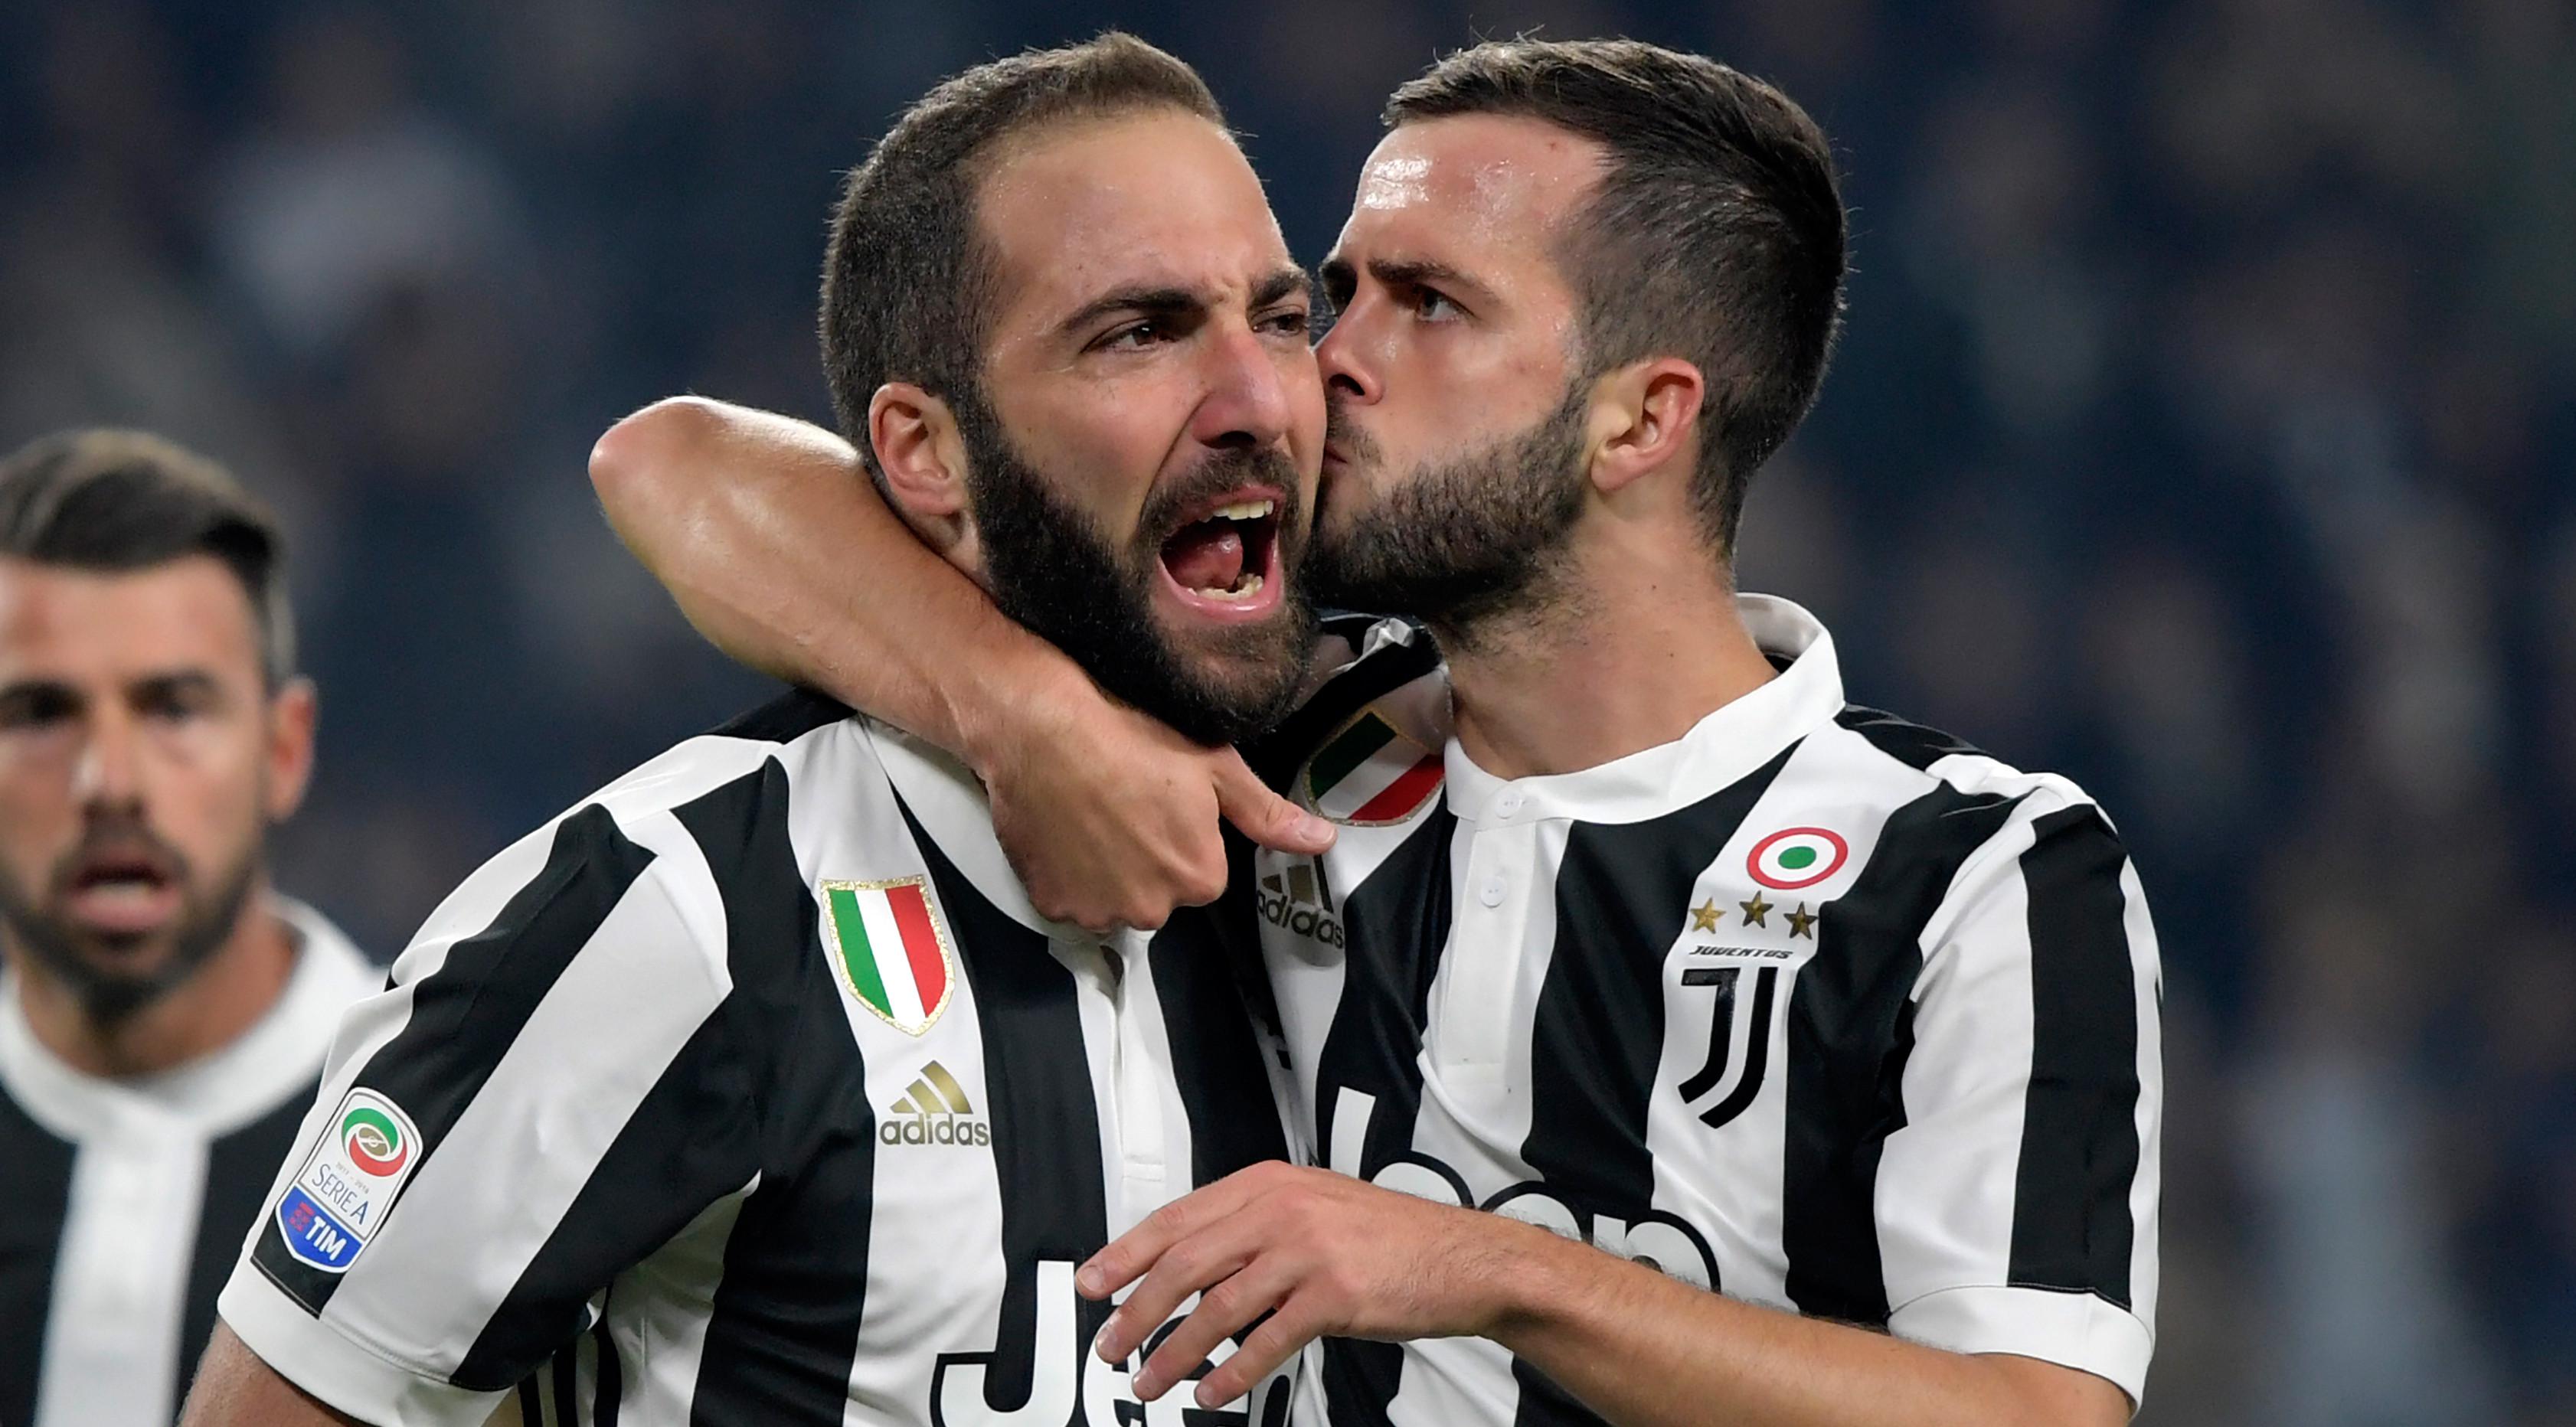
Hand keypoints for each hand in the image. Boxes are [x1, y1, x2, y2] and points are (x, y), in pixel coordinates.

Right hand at [969, 670, 1333, 932]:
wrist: (1041, 728)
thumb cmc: (1132, 737)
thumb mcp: (1215, 766)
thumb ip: (1267, 814)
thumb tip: (1322, 842)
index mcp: (1200, 878)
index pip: (1203, 872)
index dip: (1183, 835)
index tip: (1160, 801)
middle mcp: (1153, 909)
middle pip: (1159, 893)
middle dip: (1147, 860)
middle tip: (1124, 805)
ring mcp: (1097, 911)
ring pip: (1114, 901)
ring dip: (1108, 873)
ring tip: (1091, 816)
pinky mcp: (1051, 906)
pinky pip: (1070, 902)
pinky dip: (1068, 877)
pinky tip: (1063, 832)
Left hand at [1077, 1163, 1533, 1407]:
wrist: (1464, 1258)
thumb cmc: (1387, 1239)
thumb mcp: (1313, 1208)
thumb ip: (1252, 1227)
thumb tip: (1185, 1269)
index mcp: (1268, 1183)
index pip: (1176, 1218)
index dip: (1125, 1253)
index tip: (1093, 1284)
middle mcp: (1281, 1208)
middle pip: (1185, 1263)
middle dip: (1136, 1311)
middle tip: (1108, 1346)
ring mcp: (1308, 1250)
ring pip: (1217, 1308)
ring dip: (1174, 1352)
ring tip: (1149, 1381)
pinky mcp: (1334, 1294)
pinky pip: (1266, 1341)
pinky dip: (1231, 1373)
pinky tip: (1212, 1393)